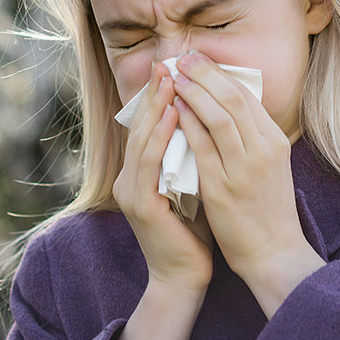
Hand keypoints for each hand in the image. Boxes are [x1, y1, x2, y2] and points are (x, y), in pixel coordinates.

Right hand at [114, 62, 213, 292]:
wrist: (185, 277)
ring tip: (171, 79)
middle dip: (155, 93)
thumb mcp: (194, 184)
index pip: (149, 126)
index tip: (177, 68)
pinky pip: (149, 163)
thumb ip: (193, 155)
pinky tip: (172, 115)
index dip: (159, 96)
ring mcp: (130, 191)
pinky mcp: (139, 205)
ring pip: (142, 139)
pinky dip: (160, 136)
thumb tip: (210, 119)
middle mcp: (129, 178)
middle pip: (140, 126)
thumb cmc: (195, 232)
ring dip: (156, 107)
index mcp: (140, 173)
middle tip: (169, 62)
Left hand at [173, 53, 324, 316]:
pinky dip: (187, 124)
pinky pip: (202, 148)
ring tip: (174, 76)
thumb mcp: (270, 166)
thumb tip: (230, 108)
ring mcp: (244, 169)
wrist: (274, 253)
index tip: (199, 60)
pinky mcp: (223, 188)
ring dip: (194, 92)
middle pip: (233, 99)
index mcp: (274, 142)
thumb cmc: (268, 211)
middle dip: (206, 74)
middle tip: (182, 58)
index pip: (247, 97)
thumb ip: (253, 138)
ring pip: (219, 117)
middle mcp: (263, 150)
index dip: (220, 74)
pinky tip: (172, 110)